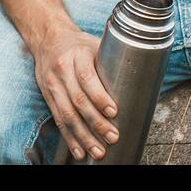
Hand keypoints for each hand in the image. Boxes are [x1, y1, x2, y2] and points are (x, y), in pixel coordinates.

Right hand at [30, 24, 118, 160]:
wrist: (48, 39)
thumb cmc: (80, 44)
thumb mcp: (94, 44)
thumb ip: (112, 59)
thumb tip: (143, 76)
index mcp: (77, 54)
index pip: (87, 77)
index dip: (100, 97)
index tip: (114, 112)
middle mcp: (62, 69)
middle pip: (78, 100)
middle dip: (96, 122)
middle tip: (112, 137)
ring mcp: (52, 84)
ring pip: (66, 114)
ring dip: (83, 136)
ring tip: (98, 151)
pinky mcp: (47, 96)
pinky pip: (58, 119)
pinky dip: (69, 137)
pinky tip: (79, 150)